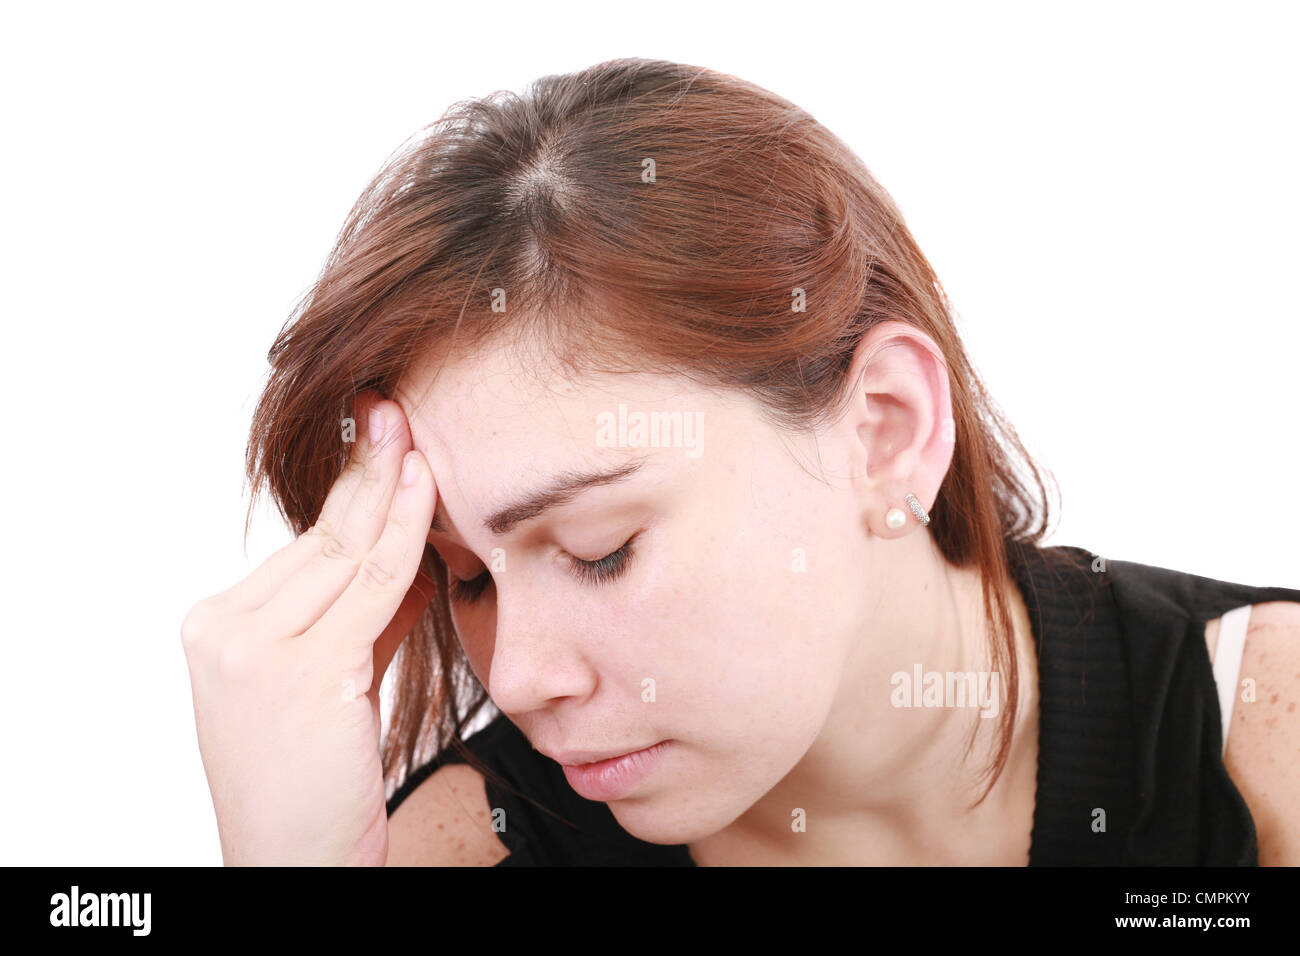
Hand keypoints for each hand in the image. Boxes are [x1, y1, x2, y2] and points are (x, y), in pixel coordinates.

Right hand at [181, 390, 435, 864]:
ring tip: (415, 430)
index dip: (353, 493)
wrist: (294, 863)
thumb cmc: (314, 783)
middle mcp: (226, 629)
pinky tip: (424, 485)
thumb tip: (410, 557)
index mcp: (219, 626)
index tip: (381, 441)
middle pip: (323, 538)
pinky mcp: (302, 668)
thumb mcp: (335, 682)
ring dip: (390, 488)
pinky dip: (405, 532)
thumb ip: (363, 620)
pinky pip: (371, 585)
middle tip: (393, 408)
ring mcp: (256, 648)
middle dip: (367, 469)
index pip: (307, 548)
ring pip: (346, 551)